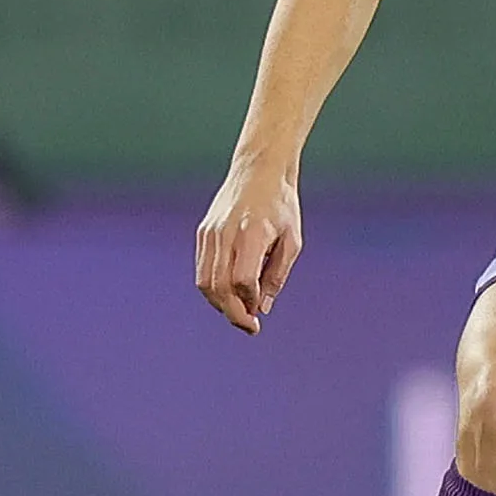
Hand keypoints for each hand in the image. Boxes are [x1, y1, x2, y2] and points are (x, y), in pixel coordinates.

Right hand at [195, 161, 302, 334]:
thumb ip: (277, 275)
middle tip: (249, 326)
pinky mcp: (203, 232)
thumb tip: (262, 307)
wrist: (260, 169)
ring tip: (239, 311)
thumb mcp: (292, 240)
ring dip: (220, 304)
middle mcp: (225, 233)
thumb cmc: (281, 205)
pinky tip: (228, 294)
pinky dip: (213, 288)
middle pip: (219, 287)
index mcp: (251, 234)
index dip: (249, 302)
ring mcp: (210, 232)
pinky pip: (202, 269)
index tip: (260, 314)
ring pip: (205, 281)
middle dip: (232, 313)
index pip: (242, 281)